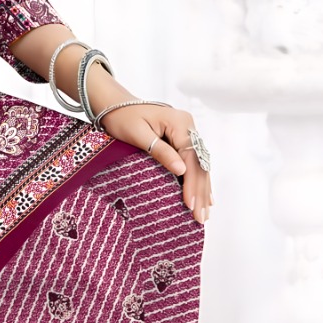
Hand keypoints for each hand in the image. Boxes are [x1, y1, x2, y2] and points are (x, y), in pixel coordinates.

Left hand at [99, 103, 212, 224]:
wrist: (116, 105)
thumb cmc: (123, 118)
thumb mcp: (138, 134)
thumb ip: (160, 151)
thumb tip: (182, 170)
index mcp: (180, 122)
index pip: (191, 157)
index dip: (191, 182)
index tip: (189, 204)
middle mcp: (189, 127)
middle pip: (199, 163)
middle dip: (200, 191)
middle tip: (200, 217)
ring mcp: (188, 133)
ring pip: (200, 165)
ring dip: (202, 190)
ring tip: (204, 214)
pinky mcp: (183, 140)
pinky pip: (194, 163)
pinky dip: (198, 181)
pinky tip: (205, 197)